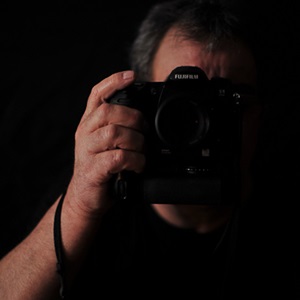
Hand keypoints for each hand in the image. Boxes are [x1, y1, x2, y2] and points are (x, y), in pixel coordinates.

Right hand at [68, 70, 144, 216]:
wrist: (86, 196)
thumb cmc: (101, 167)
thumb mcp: (106, 144)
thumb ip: (118, 129)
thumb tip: (144, 119)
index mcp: (89, 124)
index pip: (97, 95)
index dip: (113, 82)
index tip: (131, 75)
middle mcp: (85, 133)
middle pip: (108, 111)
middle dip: (133, 118)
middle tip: (143, 131)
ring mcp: (87, 151)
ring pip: (115, 133)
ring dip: (136, 141)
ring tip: (141, 151)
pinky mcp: (93, 170)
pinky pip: (119, 157)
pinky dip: (135, 160)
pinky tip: (138, 165)